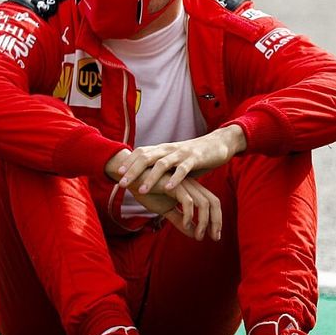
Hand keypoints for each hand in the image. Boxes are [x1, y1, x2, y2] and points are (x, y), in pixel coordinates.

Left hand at [117, 126, 246, 193]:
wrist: (218, 143)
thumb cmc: (194, 156)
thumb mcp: (174, 161)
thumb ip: (161, 168)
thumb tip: (144, 177)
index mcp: (162, 149)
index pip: (141, 153)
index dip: (129, 162)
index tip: (117, 174)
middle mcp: (169, 149)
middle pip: (146, 157)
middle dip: (132, 170)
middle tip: (121, 183)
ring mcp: (181, 153)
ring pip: (162, 164)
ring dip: (150, 177)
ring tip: (141, 190)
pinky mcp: (195, 158)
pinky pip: (183, 169)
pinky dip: (175, 178)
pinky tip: (168, 188)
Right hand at [130, 177, 222, 241]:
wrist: (131, 178)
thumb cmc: (149, 191)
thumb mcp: (166, 209)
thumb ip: (180, 220)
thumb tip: (194, 234)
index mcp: (191, 189)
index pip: (212, 203)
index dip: (216, 219)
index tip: (214, 236)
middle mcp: (191, 185)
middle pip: (213, 202)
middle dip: (216, 221)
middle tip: (214, 238)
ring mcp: (183, 184)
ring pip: (203, 203)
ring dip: (204, 222)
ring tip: (199, 236)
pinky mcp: (173, 185)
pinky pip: (187, 201)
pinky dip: (188, 215)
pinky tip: (185, 224)